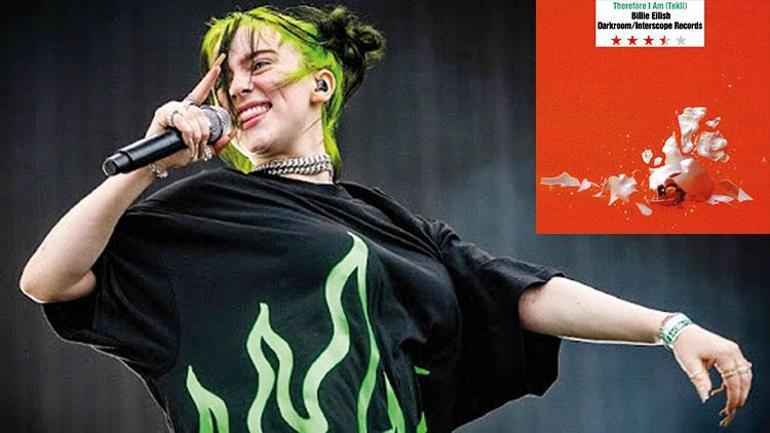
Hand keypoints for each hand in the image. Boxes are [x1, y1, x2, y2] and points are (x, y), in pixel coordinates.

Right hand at [145, 53, 230, 172]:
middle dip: (205, 133)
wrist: (160, 162)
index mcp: (190, 112)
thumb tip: (229, 135)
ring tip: (191, 148)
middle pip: (202, 113)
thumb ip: (216, 143)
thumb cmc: (177, 155)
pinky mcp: (163, 114)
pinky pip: (184, 122)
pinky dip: (188, 135)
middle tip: (199, 147)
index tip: (219, 65)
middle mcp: (181, 107)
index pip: (201, 91)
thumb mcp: (202, 150)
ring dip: (197, 137)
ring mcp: (172, 109)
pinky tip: (186, 142)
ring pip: (195, 118)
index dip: (210, 79)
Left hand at [671, 324, 752, 427]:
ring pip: (745, 373)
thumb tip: (706, 397)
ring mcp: (733, 349)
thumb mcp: (690, 364)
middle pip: (744, 378)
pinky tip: (731, 389)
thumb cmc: (684, 345)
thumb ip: (700, 381)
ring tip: (734, 401)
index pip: (734, 380)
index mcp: (724, 353)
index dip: (733, 396)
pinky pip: (740, 368)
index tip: (730, 408)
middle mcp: (732, 350)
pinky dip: (738, 379)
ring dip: (742, 388)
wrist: (681, 330)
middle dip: (740, 395)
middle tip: (733, 408)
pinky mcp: (731, 350)